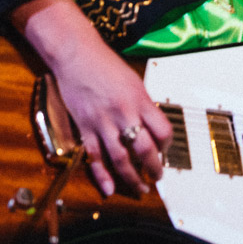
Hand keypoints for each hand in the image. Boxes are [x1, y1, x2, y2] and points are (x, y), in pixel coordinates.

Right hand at [11, 0, 171, 196]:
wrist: (76, 55)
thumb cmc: (106, 65)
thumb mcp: (134, 82)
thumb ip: (142, 105)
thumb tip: (151, 129)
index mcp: (140, 100)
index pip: (163, 131)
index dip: (166, 145)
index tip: (163, 150)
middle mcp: (124, 113)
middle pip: (144, 149)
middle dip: (153, 168)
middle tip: (157, 178)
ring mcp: (102, 121)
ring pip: (120, 158)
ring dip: (132, 177)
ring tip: (140, 188)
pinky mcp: (84, 126)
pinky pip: (95, 156)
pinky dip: (102, 175)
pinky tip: (110, 188)